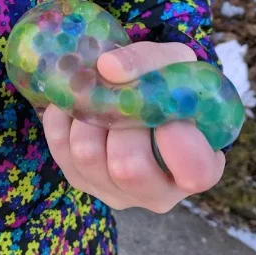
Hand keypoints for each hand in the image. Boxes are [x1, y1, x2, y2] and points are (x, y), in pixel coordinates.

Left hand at [43, 41, 225, 212]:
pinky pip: (58, 140)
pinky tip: (82, 101)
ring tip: (103, 93)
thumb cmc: (166, 85)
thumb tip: (106, 67)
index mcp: (197, 171)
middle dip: (122, 120)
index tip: (168, 109)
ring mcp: (110, 189)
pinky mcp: (76, 176)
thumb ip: (149, 61)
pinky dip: (64, 112)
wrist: (134, 96)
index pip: (193, 172)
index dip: (178, 139)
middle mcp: (154, 193)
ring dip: (90, 113)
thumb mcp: (173, 62)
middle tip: (126, 94)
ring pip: (86, 153)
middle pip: (127, 167)